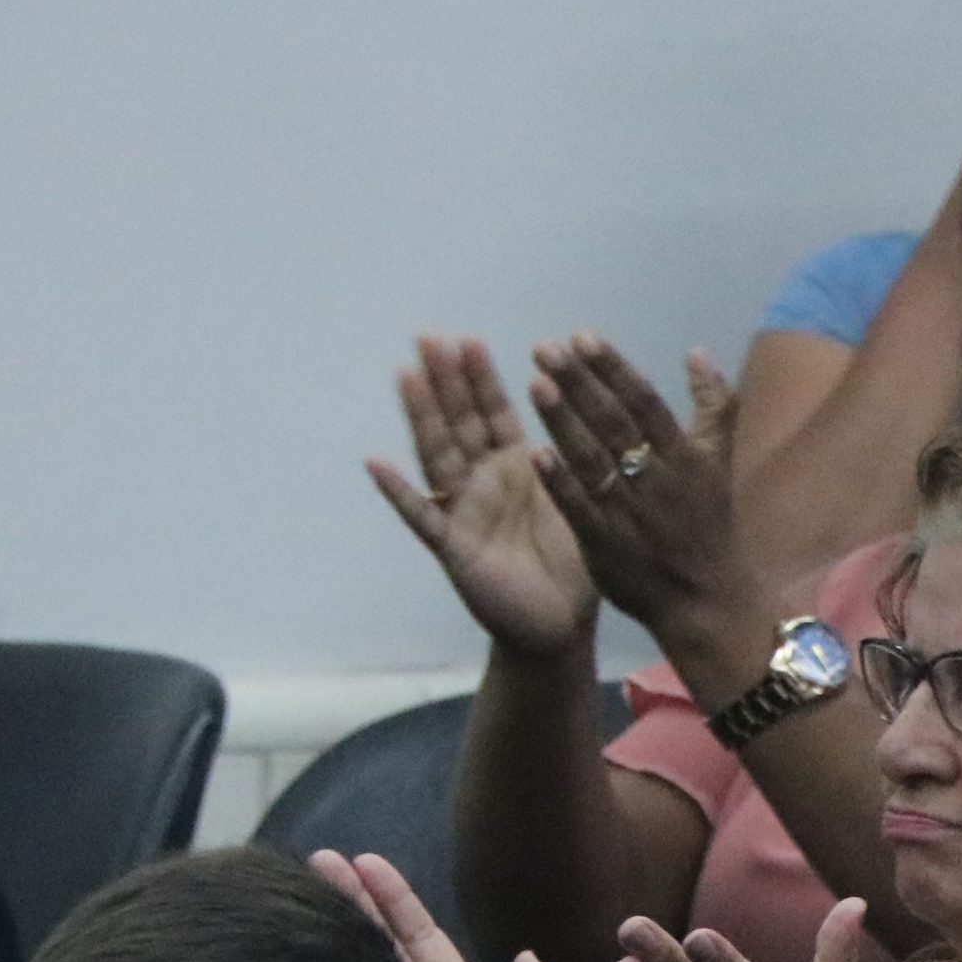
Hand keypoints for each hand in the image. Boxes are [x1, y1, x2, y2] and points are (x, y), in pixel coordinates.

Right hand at [369, 337, 598, 660]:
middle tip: (429, 337)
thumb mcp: (578, 498)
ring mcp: (463, 513)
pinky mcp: (454, 549)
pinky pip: (423, 517)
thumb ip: (572, 457)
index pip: (492, 414)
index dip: (480, 379)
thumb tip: (584, 407)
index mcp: (516, 468)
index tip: (469, 340)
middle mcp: (483, 483)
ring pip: (438, 456)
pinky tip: (377, 464)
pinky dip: (399, 492)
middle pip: (459, 423)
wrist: (563, 624)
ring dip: (421, 416)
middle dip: (446, 382)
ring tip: (406, 375)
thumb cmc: (574, 563)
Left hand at [530, 338, 752, 677]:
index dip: (613, 370)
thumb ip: (712, 406)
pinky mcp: (606, 546)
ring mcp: (630, 515)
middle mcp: (657, 482)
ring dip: (564, 424)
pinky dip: (560, 482)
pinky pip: (580, 509)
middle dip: (580, 385)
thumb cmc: (710, 525)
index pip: (645, 404)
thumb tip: (698, 352)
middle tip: (546, 349)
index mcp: (685, 458)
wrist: (706, 602)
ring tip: (536, 385)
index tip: (583, 337)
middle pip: (615, 425)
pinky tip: (535, 452)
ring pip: (594, 462)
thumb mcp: (720, 463)